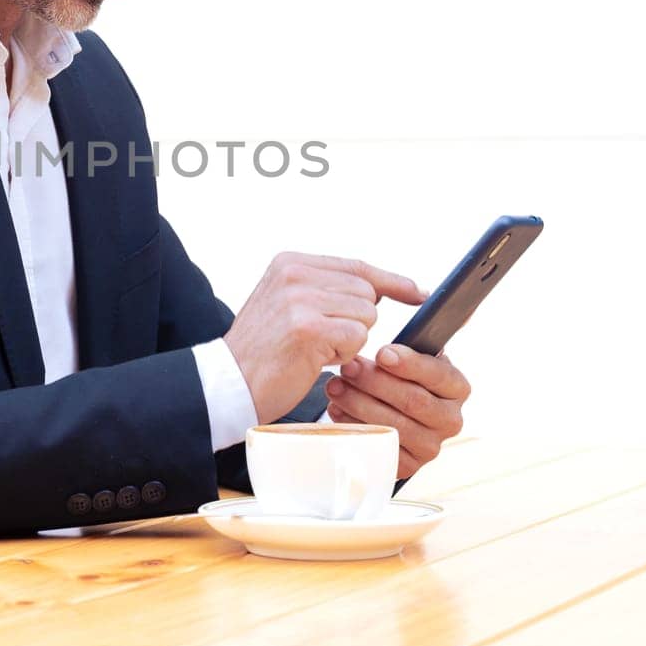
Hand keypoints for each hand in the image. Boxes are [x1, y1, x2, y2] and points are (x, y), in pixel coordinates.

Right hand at [224, 253, 426, 424]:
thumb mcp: (287, 304)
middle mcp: (294, 273)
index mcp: (289, 263)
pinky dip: (343, 354)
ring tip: (312, 349)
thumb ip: (324, 288)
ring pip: (366, 315)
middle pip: (366, 292)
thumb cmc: (263, 352)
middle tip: (319, 339)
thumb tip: (380, 287)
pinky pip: (357, 336)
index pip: (355, 266)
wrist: (228, 383)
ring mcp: (299, 298)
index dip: (390, 281)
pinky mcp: (307, 327)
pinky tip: (314, 360)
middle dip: (355, 322)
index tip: (417, 292)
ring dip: (348, 339)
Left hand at [325, 345, 470, 479]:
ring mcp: (431, 446)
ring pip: (394, 424)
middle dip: (374, 382)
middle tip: (348, 368)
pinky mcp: (409, 466)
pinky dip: (355, 427)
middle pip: (412, 400)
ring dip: (358, 403)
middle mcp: (450, 420)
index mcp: (457, 388)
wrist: (394, 412)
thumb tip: (387, 351)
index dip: (409, 364)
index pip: (438, 375)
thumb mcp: (410, 359)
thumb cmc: (400, 378)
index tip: (381, 354)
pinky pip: (381, 446)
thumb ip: (405, 350)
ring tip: (335, 387)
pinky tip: (338, 410)